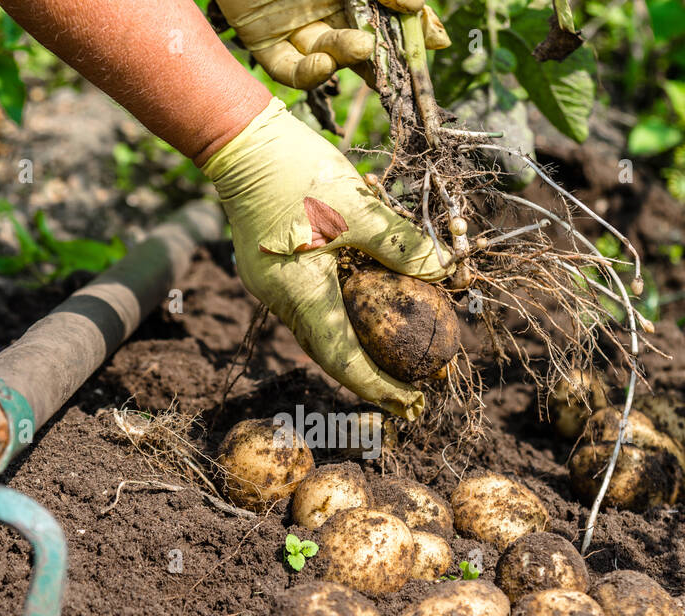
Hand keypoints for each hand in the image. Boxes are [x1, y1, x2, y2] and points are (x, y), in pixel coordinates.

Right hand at [202, 97, 452, 419]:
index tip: (410, 403)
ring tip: (391, 359)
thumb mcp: (359, 209)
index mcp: (301, 294)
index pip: (343, 360)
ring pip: (316, 330)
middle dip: (370, 377)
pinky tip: (364, 309)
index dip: (378, 387)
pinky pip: (308, 305)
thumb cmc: (297, 172)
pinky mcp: (270, 269)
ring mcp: (271, 286)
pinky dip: (338, 316)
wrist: (240, 142)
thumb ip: (401, 244)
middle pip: (328, 354)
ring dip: (353, 348)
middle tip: (409, 391)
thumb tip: (444, 271)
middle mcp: (281, 300)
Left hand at [215, 0, 449, 89]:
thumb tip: (416, 7)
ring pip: (329, 55)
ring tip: (363, 46)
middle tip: (399, 66)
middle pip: (361, 43)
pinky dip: (308, 74)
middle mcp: (325, 8)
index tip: (433, 43)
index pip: (388, 18)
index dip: (411, 32)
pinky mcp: (261, 39)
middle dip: (383, 57)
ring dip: (349, 56)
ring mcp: (294, 26)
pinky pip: (287, 69)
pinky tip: (325, 62)